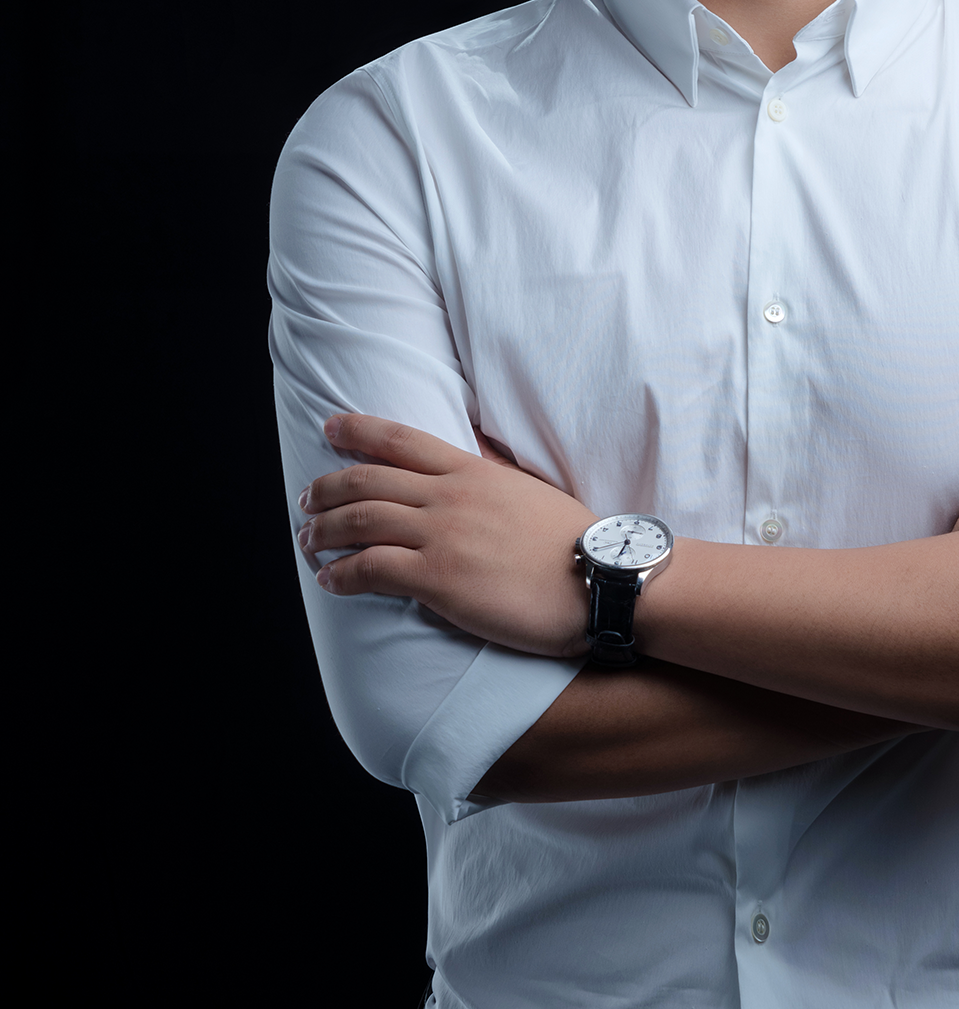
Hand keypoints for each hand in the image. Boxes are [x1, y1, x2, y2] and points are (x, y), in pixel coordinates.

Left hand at [296, 413, 592, 656]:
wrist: (602, 578)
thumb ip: (491, 478)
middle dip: (326, 488)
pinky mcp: (439, 579)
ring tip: (308, 542)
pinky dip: (341, 573)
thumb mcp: (529, 490)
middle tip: (306, 500)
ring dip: (323, 531)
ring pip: (360, 521)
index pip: (401, 440)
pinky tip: (330, 580)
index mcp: (473, 471)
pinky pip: (372, 569)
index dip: (357, 430)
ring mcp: (442, 536)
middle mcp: (450, 496)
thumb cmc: (574, 541)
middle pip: (367, 481)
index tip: (329, 427)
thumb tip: (471, 465)